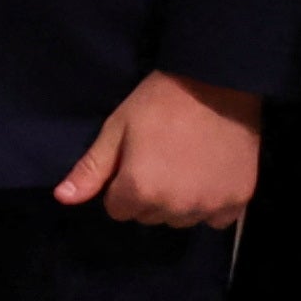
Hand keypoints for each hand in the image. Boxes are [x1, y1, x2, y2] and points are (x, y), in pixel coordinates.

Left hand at [57, 68, 263, 231]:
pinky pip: (215, 219)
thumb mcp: (118, 128)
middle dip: (151, 194)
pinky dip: (212, 202)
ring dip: (180, 201)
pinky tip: (212, 174)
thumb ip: (91, 169)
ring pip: (181, 219)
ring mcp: (208, 206)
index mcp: (139, 190)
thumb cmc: (161, 101)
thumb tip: (62, 198)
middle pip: (150, 216)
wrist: (219, 81)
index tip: (137, 159)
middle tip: (163, 157)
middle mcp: (173, 207)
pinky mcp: (238, 201)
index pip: (118, 210)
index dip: (123, 184)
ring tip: (189, 164)